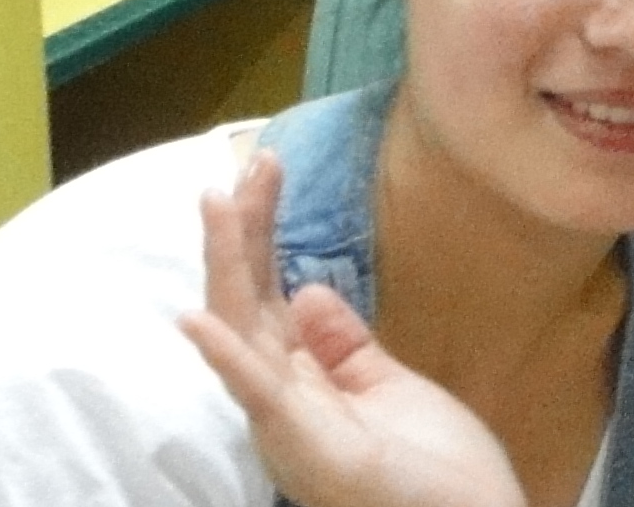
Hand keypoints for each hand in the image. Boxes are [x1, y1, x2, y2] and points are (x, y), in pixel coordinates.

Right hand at [178, 151, 524, 506]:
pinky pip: (260, 396)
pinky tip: (198, 319)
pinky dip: (227, 357)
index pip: (267, 295)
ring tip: (218, 204)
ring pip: (243, 333)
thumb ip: (343, 345)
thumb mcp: (388, 387)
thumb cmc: (435, 470)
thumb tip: (304, 289)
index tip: (267, 169)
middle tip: (245, 164)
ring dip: (230, 266)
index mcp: (301, 384)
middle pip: (248, 302)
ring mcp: (288, 426)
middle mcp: (281, 402)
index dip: (263, 233)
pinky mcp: (306, 448)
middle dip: (246, 231)